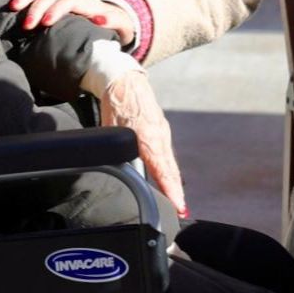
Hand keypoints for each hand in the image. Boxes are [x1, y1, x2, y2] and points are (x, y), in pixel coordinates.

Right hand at [8, 0, 136, 46]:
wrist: (113, 21)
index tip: (46, 23)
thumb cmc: (116, 29)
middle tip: (28, 26)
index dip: (58, 9)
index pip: (71, 1)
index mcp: (89, 4)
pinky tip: (12, 6)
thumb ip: (114, 22)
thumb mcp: (122, 27)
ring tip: (13, 9)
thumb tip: (101, 18)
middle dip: (38, 7)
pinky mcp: (52, 2)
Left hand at [100, 72, 187, 217]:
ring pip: (170, 162)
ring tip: (178, 202)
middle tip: (181, 211)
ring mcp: (163, 132)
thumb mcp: (111, 129)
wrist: (125, 81)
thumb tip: (120, 169)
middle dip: (176, 191)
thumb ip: (117, 150)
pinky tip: (170, 180)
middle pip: (171, 169)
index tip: (178, 205)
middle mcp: (160, 136)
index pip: (162, 169)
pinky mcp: (161, 130)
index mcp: (148, 137)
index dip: (170, 189)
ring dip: (174, 182)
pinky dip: (170, 170)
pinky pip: (167, 154)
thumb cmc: (116, 103)